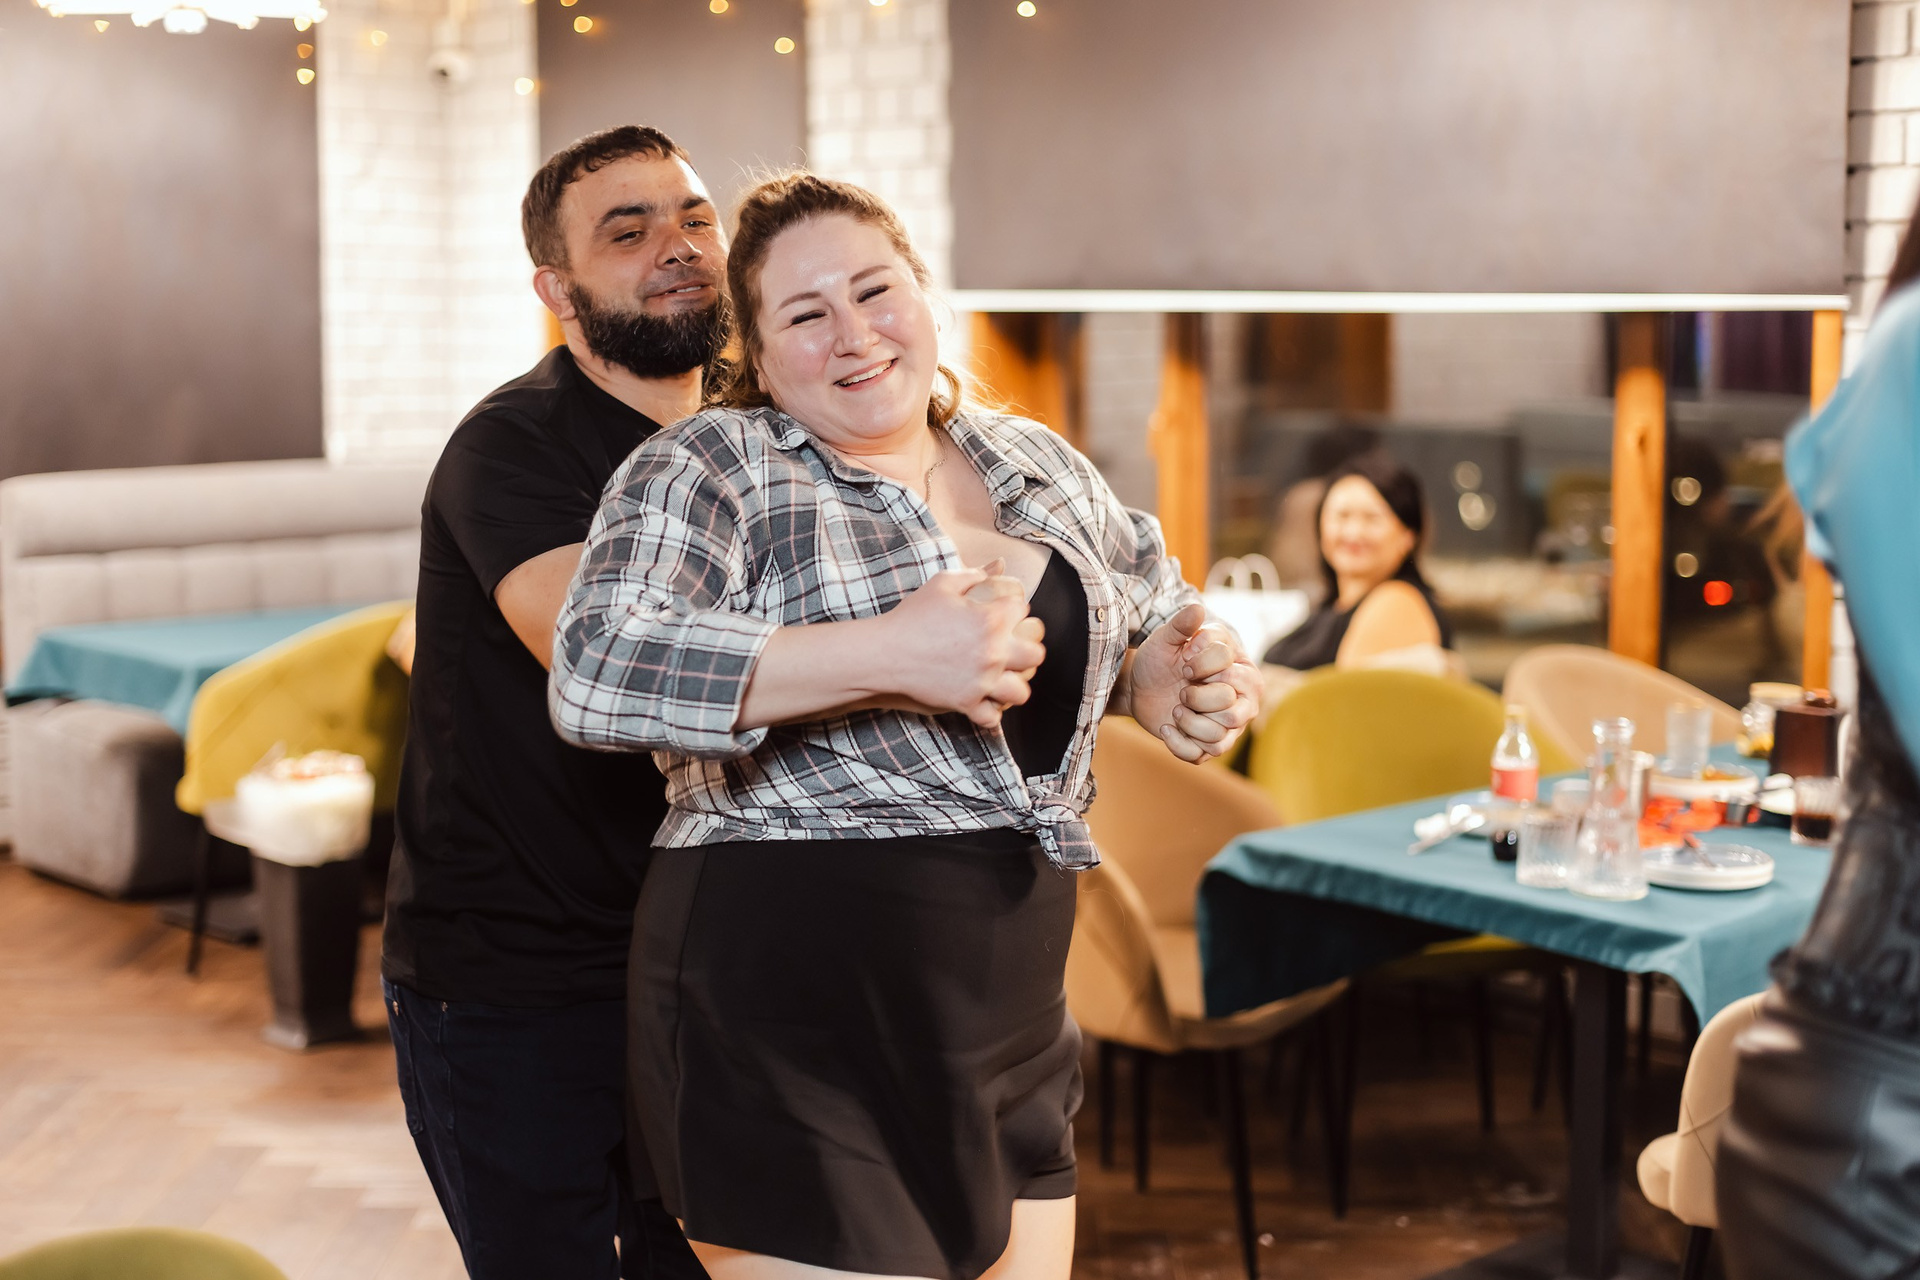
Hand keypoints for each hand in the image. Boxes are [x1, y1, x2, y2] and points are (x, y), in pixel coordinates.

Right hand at [873, 563, 1045, 727]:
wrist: (884, 653)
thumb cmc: (911, 617)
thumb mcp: (942, 584)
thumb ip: (975, 574)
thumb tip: (999, 565)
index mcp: (991, 619)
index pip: (1025, 611)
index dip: (1015, 609)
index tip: (1005, 613)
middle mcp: (993, 652)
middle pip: (1036, 655)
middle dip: (1027, 649)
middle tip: (1013, 648)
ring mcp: (982, 681)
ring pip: (1022, 692)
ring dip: (1015, 684)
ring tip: (1004, 678)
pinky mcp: (967, 703)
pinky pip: (992, 716)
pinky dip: (991, 711)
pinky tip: (985, 700)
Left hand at [1124, 603, 1261, 762]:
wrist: (1141, 687)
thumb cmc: (1161, 660)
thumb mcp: (1165, 640)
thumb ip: (1181, 625)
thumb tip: (1196, 609)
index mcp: (1241, 668)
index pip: (1230, 670)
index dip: (1201, 666)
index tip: (1185, 662)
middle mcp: (1244, 699)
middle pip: (1230, 710)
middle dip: (1196, 699)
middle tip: (1182, 690)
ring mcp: (1230, 726)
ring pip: (1218, 736)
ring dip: (1187, 723)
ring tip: (1176, 710)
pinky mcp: (1210, 746)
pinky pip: (1201, 754)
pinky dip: (1178, 743)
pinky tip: (1166, 727)